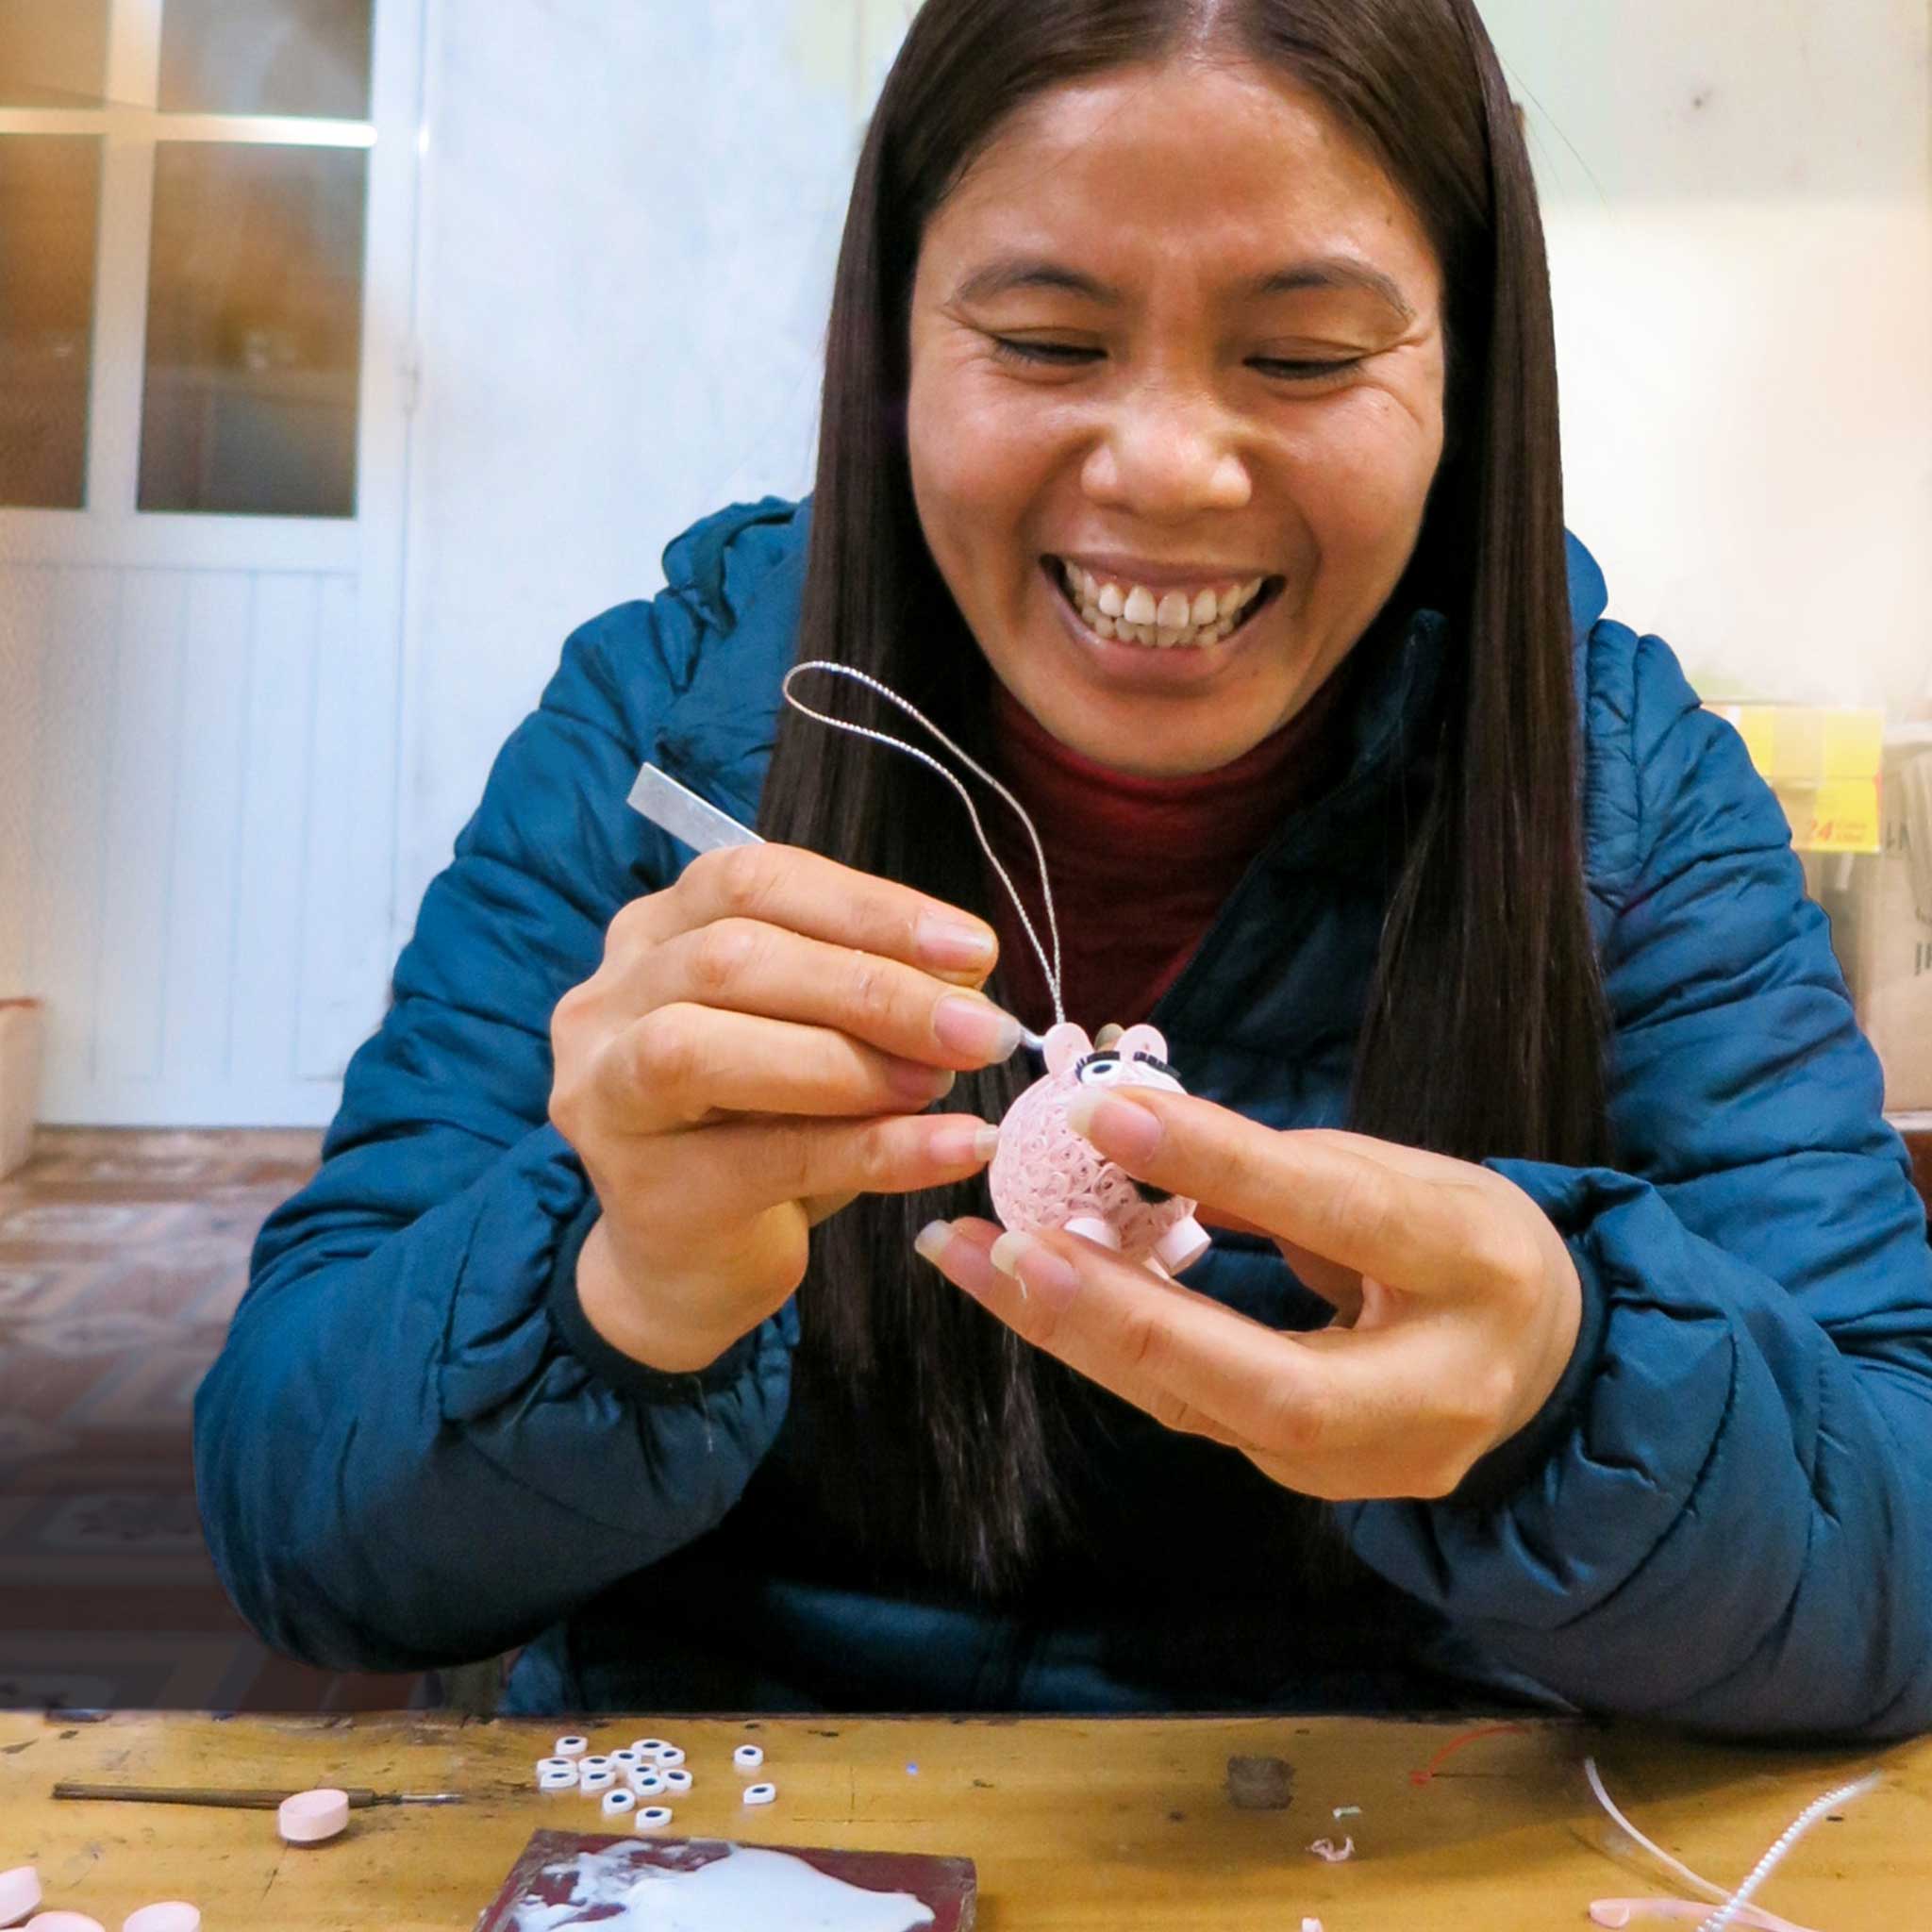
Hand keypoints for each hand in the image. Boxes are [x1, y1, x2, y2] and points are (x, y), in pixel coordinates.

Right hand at [550, 843, 1020, 1372]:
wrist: (692, 1269)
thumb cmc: (761, 1129)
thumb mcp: (816, 1038)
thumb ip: (867, 992)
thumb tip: (966, 973)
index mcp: (654, 935)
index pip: (753, 883)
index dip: (868, 908)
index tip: (974, 951)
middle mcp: (605, 1003)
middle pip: (730, 958)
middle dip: (874, 988)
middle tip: (981, 1030)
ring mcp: (604, 1096)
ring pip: (706, 1051)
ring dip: (850, 1062)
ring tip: (946, 1084)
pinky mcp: (642, 1192)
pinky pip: (766, 1159)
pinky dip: (875, 1150)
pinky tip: (953, 1149)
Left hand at [914, 1086, 1582, 1500]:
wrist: (1542, 1366)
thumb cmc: (1463, 1245)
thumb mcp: (1405, 1176)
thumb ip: (1284, 1172)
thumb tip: (1138, 1144)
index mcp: (1476, 1273)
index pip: (1339, 1214)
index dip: (1223, 1165)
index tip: (1103, 1116)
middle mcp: (1425, 1395)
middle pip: (1260, 1383)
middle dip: (1123, 1318)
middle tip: (1007, 1246)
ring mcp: (1361, 1463)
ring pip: (1197, 1409)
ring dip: (1071, 1333)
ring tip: (964, 1256)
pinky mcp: (1302, 1479)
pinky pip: (1188, 1408)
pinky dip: (1101, 1345)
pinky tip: (1021, 1288)